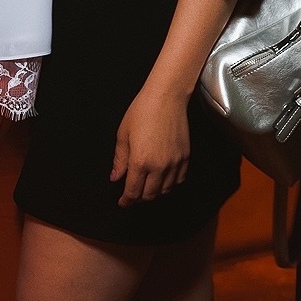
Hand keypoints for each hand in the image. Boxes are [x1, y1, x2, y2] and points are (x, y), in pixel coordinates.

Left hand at [110, 84, 190, 204]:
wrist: (166, 98)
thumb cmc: (142, 112)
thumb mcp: (123, 135)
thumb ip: (119, 160)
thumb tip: (115, 177)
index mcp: (140, 161)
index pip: (132, 192)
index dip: (126, 201)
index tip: (122, 202)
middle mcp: (158, 166)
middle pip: (149, 195)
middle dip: (138, 199)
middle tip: (132, 195)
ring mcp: (174, 163)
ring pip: (165, 190)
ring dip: (154, 193)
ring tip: (147, 187)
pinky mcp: (185, 157)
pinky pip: (178, 180)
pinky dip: (169, 184)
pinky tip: (162, 180)